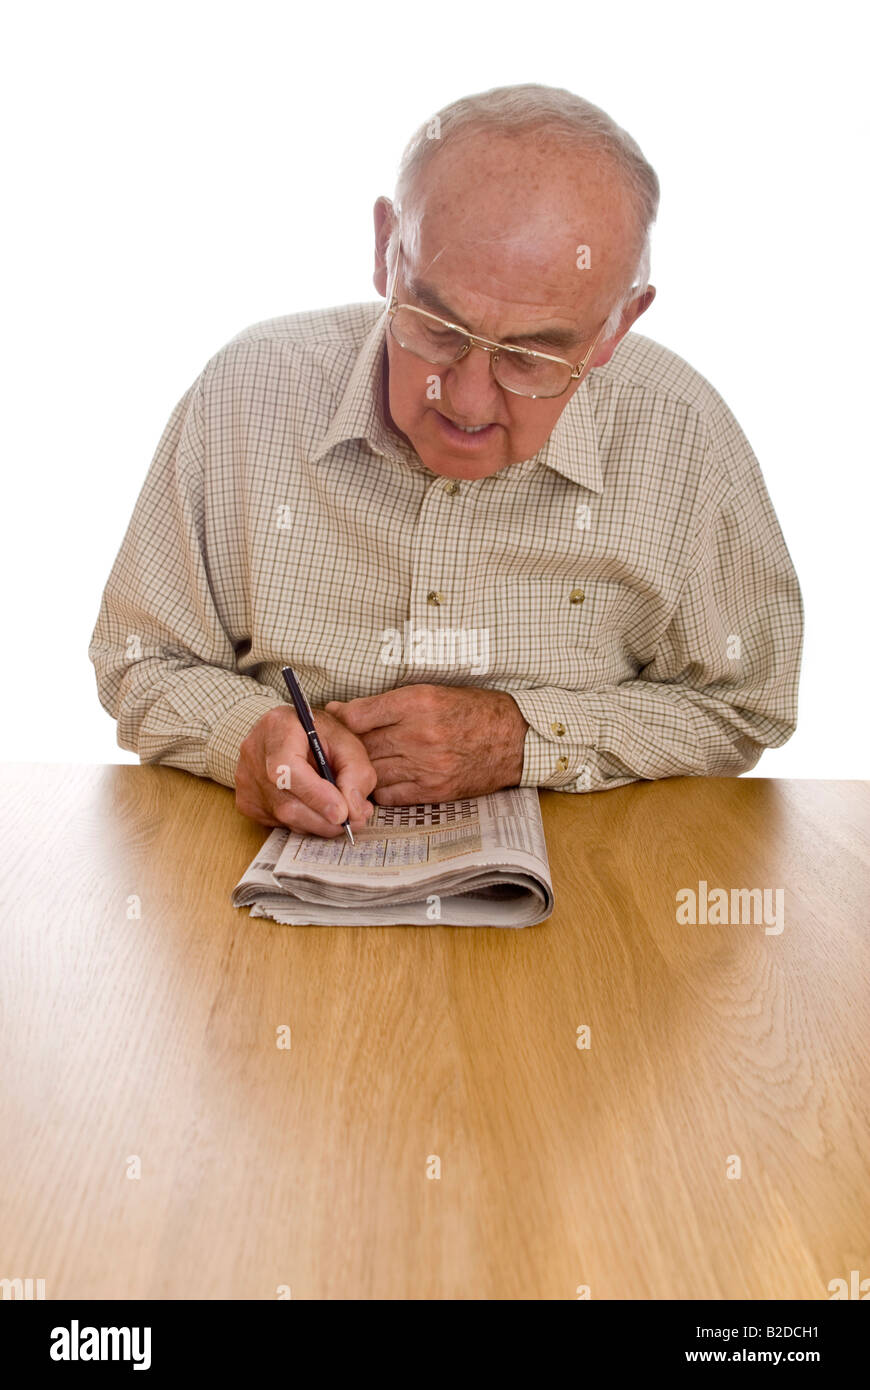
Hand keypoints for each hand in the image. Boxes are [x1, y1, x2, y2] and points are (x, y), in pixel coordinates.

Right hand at [235, 705, 376, 834]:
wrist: (290, 731)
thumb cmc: (320, 734)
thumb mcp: (348, 742)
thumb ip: (357, 774)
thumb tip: (354, 812)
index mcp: (277, 727)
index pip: (288, 769)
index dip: (316, 796)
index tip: (342, 813)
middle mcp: (253, 754)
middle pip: (286, 802)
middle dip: (325, 818)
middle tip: (355, 820)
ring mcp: (245, 779)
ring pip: (285, 818)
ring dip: (318, 821)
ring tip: (341, 810)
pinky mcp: (246, 801)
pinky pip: (279, 822)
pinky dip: (304, 820)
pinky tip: (315, 805)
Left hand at [325, 684, 528, 803]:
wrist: (513, 739)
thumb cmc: (472, 711)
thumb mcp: (431, 693)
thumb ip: (387, 703)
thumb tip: (341, 712)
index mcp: (418, 702)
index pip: (359, 715)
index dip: (341, 720)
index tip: (334, 721)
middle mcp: (420, 734)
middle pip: (363, 746)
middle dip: (349, 747)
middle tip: (342, 746)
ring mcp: (427, 766)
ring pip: (373, 771)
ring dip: (363, 769)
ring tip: (361, 763)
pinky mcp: (433, 790)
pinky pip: (390, 794)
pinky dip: (381, 787)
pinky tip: (385, 778)